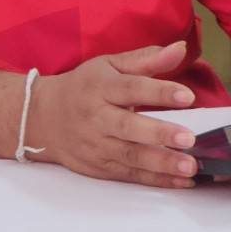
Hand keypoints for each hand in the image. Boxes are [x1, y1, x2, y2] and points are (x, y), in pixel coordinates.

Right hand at [25, 41, 199, 187]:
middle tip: (189, 139)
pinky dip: (155, 180)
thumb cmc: (83, 86)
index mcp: (101, 87)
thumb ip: (147, 59)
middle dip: (159, 134)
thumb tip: (181, 48)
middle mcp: (97, 118)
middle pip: (128, 127)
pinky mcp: (98, 168)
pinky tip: (180, 182)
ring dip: (161, 164)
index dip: (160, 93)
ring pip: (130, 156)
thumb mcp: (110, 65)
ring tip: (189, 167)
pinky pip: (129, 175)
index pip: (132, 88)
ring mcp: (96, 146)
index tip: (187, 96)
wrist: (41, 117)